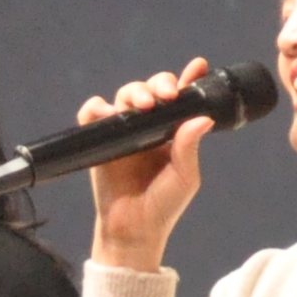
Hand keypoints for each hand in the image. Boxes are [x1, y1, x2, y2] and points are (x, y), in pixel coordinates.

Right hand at [82, 60, 214, 273]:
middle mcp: (147, 126)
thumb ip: (190, 146)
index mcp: (171, 131)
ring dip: (133, 93)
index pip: (180, 98)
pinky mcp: (98, 141)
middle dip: (159, 84)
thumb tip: (204, 118)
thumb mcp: (185, 176)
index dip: (188, 79)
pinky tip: (107, 112)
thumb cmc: (164, 205)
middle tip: (165, 95)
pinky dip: (96, 108)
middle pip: (150, 89)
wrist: (135, 229)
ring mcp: (122, 132)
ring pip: (123, 96)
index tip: (198, 66)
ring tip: (142, 105)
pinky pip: (92, 115)